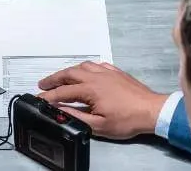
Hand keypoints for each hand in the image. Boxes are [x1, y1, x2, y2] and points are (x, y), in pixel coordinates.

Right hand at [36, 61, 168, 139]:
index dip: (48, 96)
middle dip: (53, 79)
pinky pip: (96, 65)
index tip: (39, 99)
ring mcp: (107, 72)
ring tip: (60, 78)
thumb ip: (77, 116)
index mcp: (90, 89)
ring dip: (68, 71)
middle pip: (69, 73)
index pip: (63, 91)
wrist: (151, 110)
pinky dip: (86, 68)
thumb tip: (61, 111)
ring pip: (82, 66)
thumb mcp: (99, 125)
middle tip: (43, 85)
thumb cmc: (128, 119)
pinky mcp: (116, 72)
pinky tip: (85, 71)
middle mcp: (96, 77)